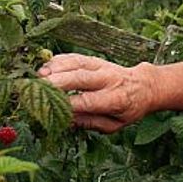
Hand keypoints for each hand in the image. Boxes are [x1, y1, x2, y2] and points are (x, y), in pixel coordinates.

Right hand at [37, 53, 155, 132]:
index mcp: (115, 99)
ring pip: (77, 63)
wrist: (144, 85)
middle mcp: (108, 79)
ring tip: (38, 76)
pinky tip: (46, 67)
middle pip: (80, 78)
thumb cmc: (128, 109)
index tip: (49, 108)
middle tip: (38, 88)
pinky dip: (59, 60)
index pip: (87, 101)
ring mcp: (102, 66)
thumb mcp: (115, 124)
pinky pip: (75, 57)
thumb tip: (67, 121)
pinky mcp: (95, 59)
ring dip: (56, 68)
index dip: (67, 104)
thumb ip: (92, 123)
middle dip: (58, 82)